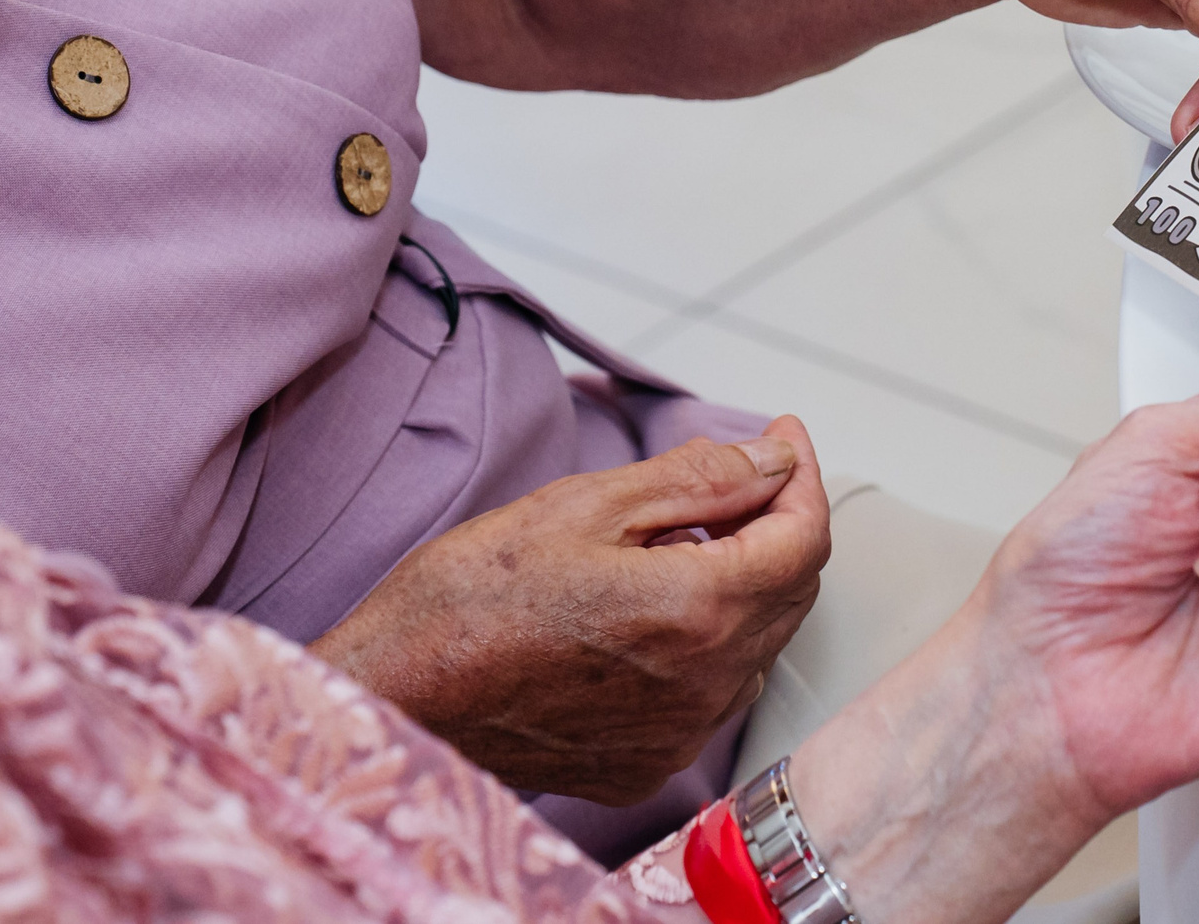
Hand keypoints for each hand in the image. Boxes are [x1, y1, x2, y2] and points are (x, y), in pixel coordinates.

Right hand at [308, 418, 829, 802]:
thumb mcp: (584, 506)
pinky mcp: (643, 764)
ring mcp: (677, 736)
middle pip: (789, 593)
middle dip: (776, 523)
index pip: (804, 538)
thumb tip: (772, 457)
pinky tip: (645, 609)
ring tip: (676, 538)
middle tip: (734, 472)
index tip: (783, 435)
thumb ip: (698, 480)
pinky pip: (707, 694)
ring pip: (755, 645)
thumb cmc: (467, 600)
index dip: (801, 477)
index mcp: (698, 612)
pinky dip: (703, 642)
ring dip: (742, 584)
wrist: (395, 702)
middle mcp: (705, 686)